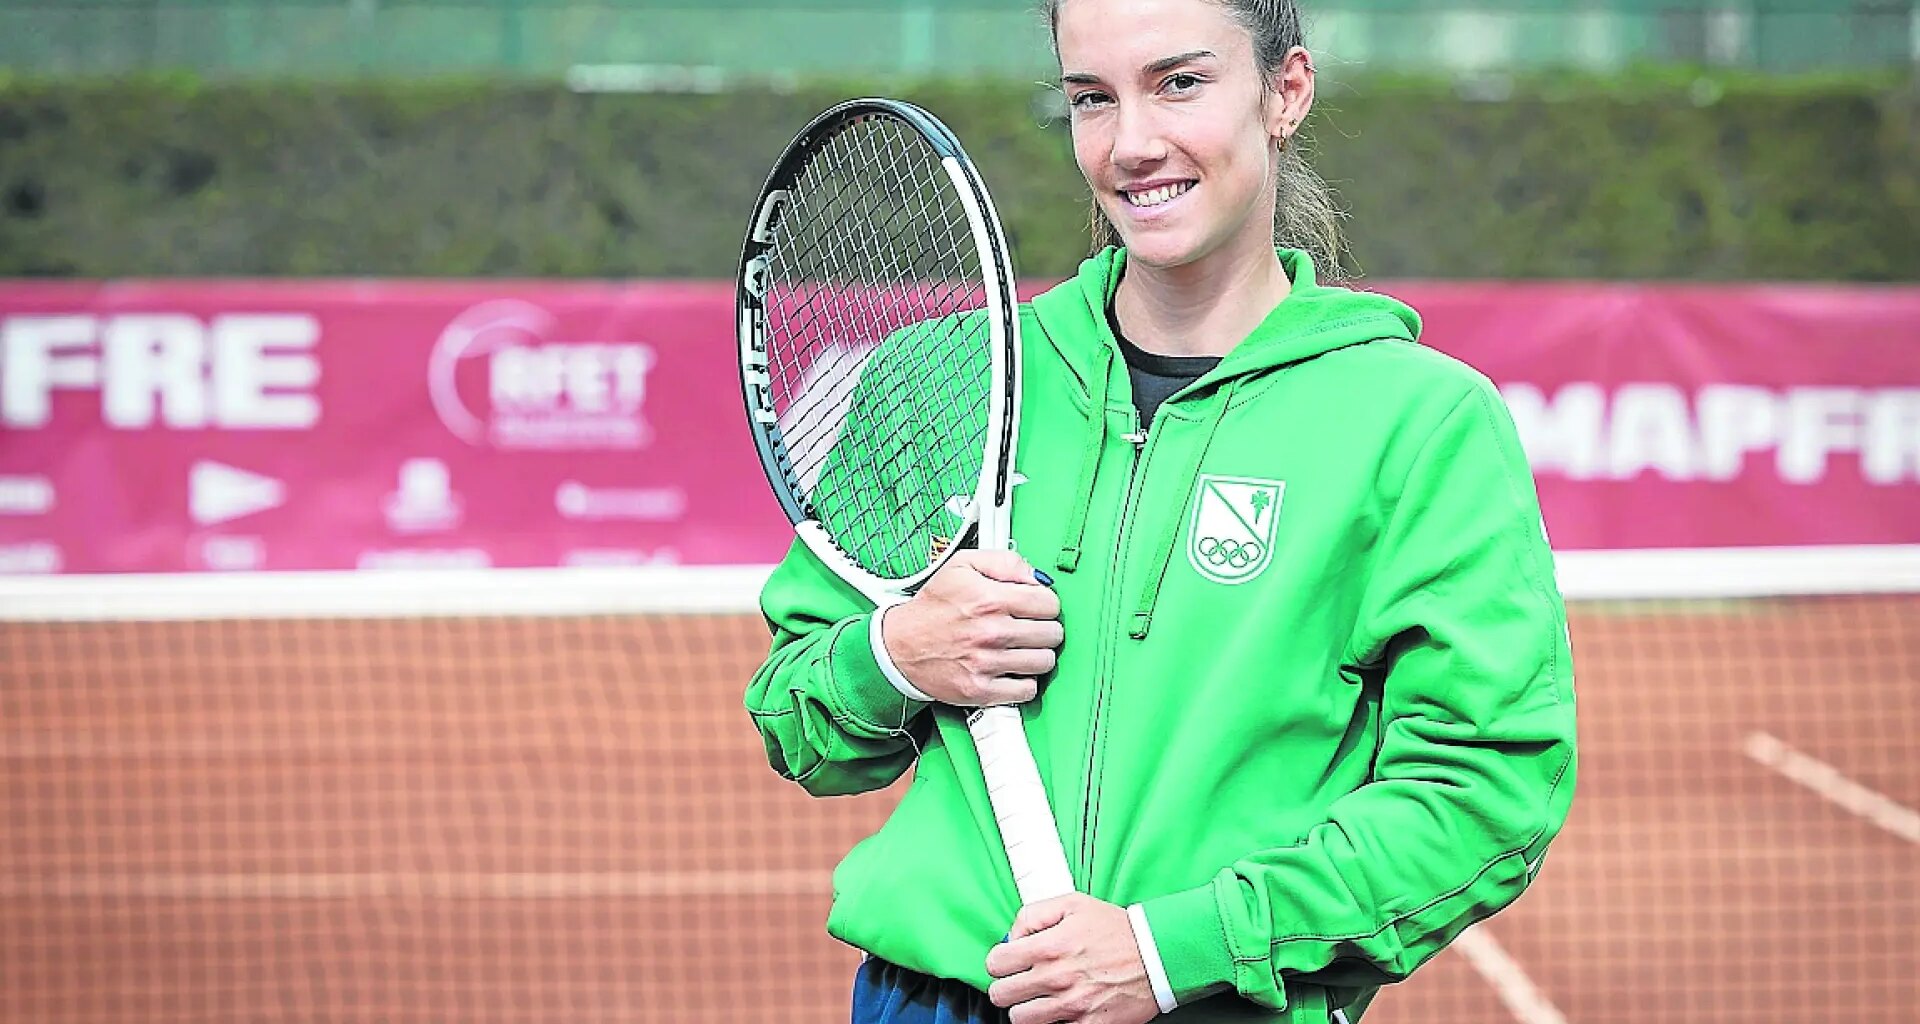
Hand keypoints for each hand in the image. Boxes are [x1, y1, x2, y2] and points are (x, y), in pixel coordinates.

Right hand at [881, 550, 1062, 706]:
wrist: (900, 645)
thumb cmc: (933, 607)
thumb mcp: (962, 566)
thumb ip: (1004, 562)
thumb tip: (1036, 577)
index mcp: (990, 599)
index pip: (1049, 603)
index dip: (1045, 603)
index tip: (1034, 607)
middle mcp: (991, 632)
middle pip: (1052, 634)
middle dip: (1043, 628)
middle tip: (1027, 628)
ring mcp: (986, 663)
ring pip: (1044, 662)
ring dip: (1036, 655)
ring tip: (1020, 648)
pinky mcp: (980, 690)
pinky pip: (1026, 690)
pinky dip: (1023, 681)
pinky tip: (1011, 669)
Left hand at [985, 894, 1159, 1023]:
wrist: (1157, 957)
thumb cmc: (1117, 930)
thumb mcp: (1074, 904)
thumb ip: (1034, 914)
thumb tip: (1013, 935)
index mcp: (1048, 946)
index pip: (995, 963)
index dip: (999, 962)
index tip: (1009, 962)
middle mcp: (1055, 977)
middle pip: (1001, 995)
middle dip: (1008, 986)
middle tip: (1022, 981)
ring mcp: (1070, 1005)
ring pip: (1020, 1019)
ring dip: (1025, 1008)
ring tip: (1039, 998)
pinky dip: (1051, 1022)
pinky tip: (1059, 1010)